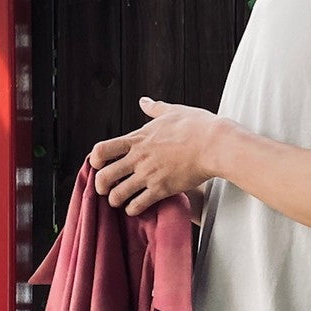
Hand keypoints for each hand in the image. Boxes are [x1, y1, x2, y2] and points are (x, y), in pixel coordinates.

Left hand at [88, 96, 217, 216]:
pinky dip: (134, 209)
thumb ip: (155, 108)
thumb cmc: (198, 127)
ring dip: (116, 200)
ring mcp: (149, 175)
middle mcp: (139, 158)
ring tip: (120, 201)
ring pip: (117, 194)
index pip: (102, 149)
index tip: (98, 164)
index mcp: (138, 139)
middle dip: (100, 185)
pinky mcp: (162, 189)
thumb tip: (145, 101)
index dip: (95, 159)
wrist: (215, 145)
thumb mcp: (173, 111)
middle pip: (104, 176)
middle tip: (106, 188)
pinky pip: (138, 204)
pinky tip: (137, 208)